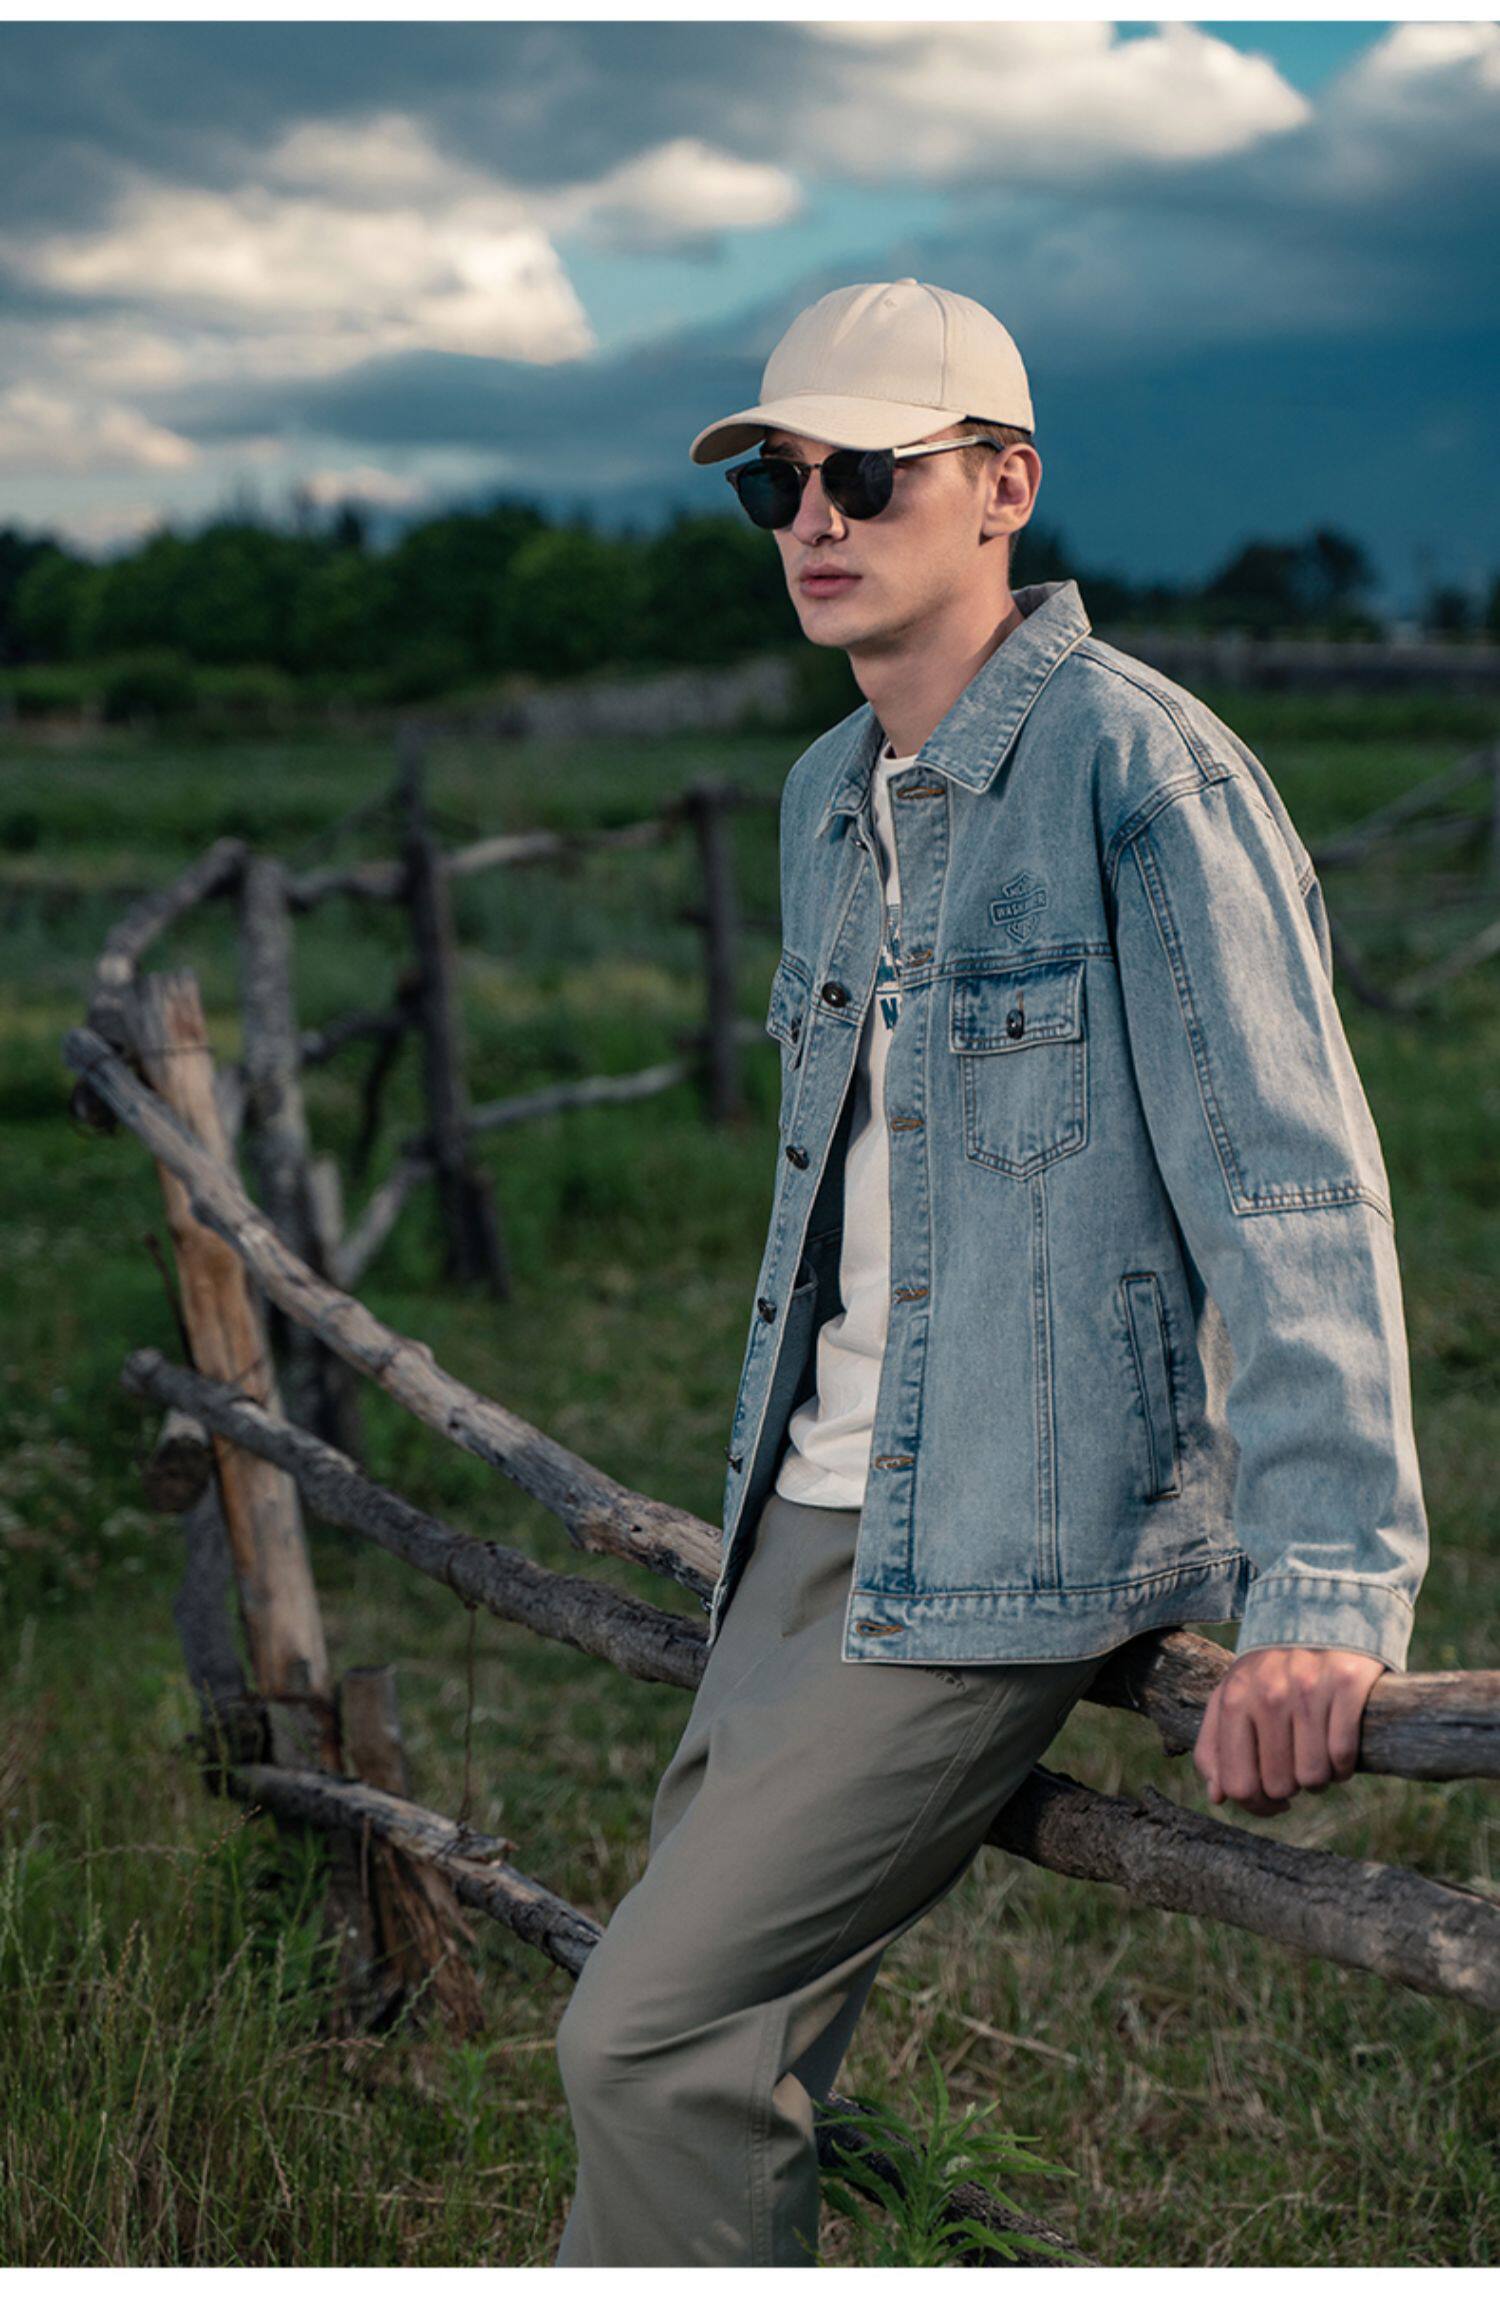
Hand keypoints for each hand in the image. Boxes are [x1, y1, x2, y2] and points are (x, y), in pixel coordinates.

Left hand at [1194, 1645, 1384, 1814]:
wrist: (1318, 1610)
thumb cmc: (1271, 1667)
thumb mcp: (1234, 1695)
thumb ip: (1216, 1745)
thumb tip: (1217, 1797)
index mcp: (1233, 1699)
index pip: (1237, 1784)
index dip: (1257, 1806)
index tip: (1272, 1799)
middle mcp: (1267, 1693)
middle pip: (1278, 1787)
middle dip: (1292, 1790)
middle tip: (1298, 1769)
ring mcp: (1307, 1688)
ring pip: (1313, 1777)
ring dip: (1321, 1778)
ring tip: (1318, 1757)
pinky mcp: (1346, 1684)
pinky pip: (1343, 1756)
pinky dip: (1344, 1765)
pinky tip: (1340, 1751)